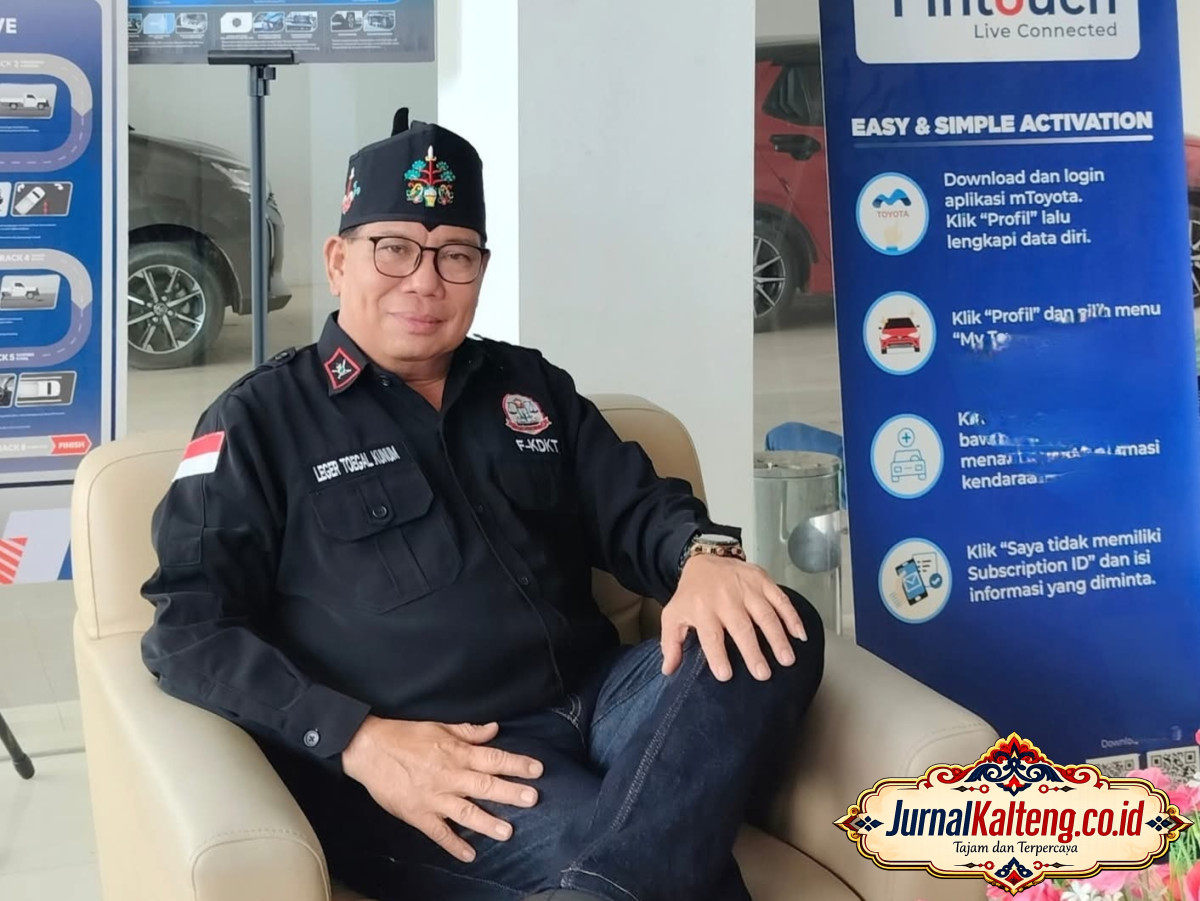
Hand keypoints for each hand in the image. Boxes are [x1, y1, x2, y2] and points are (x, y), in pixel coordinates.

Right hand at [341, 716, 542, 862]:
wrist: (368, 750)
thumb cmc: (405, 736)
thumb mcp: (439, 727)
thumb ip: (468, 731)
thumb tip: (494, 729)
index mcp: (456, 753)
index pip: (492, 758)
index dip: (516, 764)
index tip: (537, 769)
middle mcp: (449, 776)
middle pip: (485, 785)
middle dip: (510, 793)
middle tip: (532, 799)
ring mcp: (434, 798)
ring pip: (465, 812)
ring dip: (487, 822)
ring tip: (508, 832)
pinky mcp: (418, 814)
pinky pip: (438, 833)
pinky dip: (453, 845)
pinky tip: (469, 855)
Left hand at [661, 554, 806, 681]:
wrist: (704, 559)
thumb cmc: (691, 595)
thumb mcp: (673, 615)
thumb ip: (671, 643)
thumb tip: (668, 670)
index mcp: (701, 609)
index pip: (710, 635)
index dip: (717, 655)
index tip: (726, 676)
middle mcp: (725, 597)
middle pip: (741, 627)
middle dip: (753, 651)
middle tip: (763, 674)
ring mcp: (746, 587)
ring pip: (764, 614)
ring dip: (777, 637)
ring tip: (787, 660)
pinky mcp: (762, 580)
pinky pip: (780, 599)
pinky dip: (792, 617)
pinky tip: (799, 635)